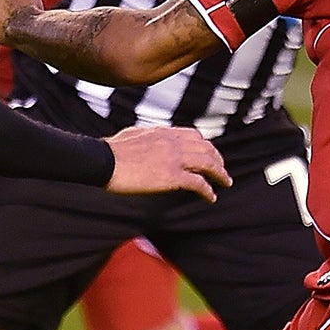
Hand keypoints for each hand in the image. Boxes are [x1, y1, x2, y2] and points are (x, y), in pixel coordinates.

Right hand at [104, 126, 231, 200]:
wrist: (104, 160)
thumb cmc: (111, 151)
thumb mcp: (132, 135)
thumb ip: (145, 136)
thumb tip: (144, 139)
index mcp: (163, 132)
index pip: (193, 135)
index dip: (205, 145)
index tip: (209, 154)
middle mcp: (173, 142)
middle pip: (206, 148)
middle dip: (218, 159)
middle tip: (222, 170)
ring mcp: (174, 158)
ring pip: (208, 163)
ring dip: (220, 173)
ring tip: (225, 182)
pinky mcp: (172, 176)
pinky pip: (198, 183)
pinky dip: (208, 190)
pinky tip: (211, 197)